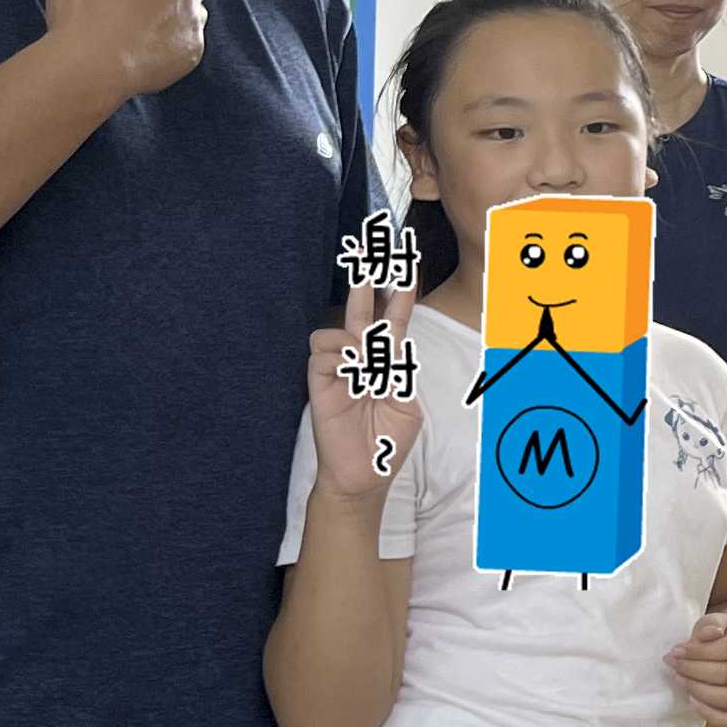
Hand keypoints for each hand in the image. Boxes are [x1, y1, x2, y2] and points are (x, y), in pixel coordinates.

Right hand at [306, 280, 419, 498]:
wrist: (364, 475)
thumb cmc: (387, 442)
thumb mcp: (407, 407)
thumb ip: (398, 376)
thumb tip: (383, 351)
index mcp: (387, 364)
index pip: (392, 321)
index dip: (399, 294)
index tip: (406, 265)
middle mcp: (361, 361)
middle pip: (360, 312)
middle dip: (364, 282)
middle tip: (369, 251)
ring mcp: (338, 370)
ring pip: (336, 333)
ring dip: (354, 344)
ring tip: (366, 371)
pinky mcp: (318, 383)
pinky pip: (323, 355)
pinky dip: (339, 361)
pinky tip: (350, 377)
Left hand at [666, 600, 726, 726]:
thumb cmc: (722, 631)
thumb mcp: (716, 620)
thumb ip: (710, 625)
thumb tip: (711, 634)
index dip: (701, 651)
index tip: (678, 650)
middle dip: (693, 669)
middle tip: (672, 663)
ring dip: (698, 690)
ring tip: (679, 679)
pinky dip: (709, 714)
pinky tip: (691, 700)